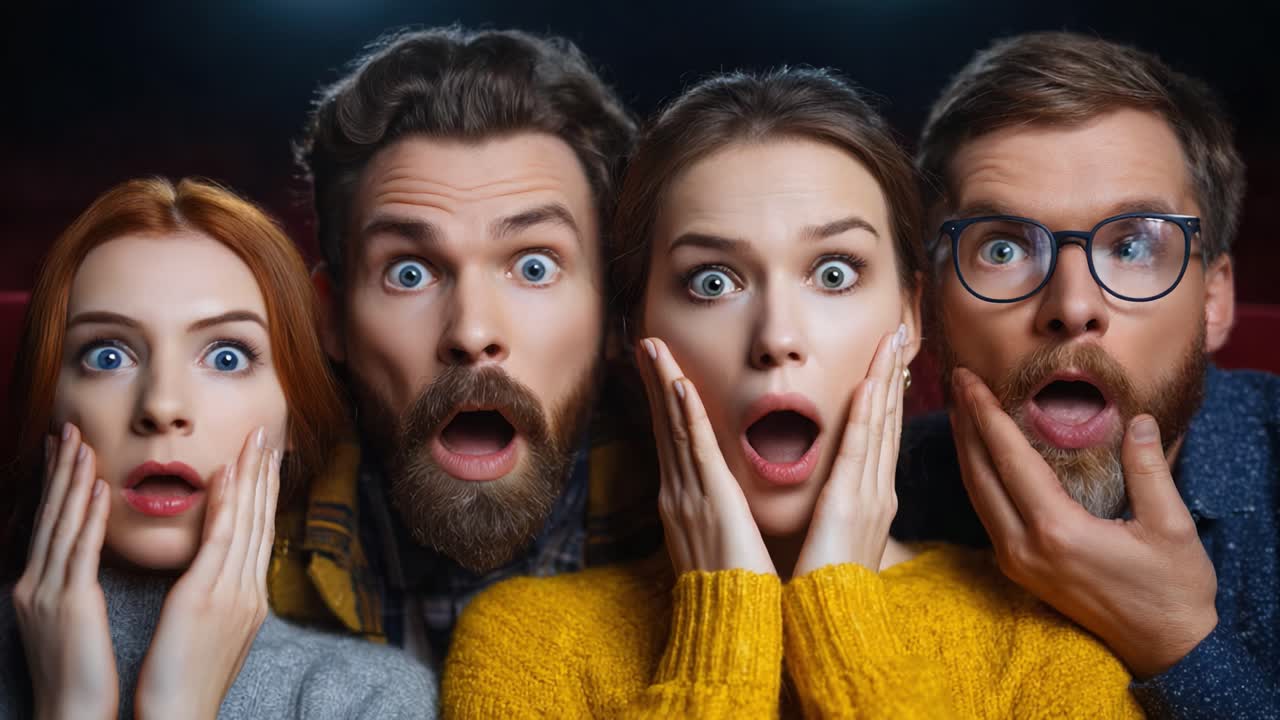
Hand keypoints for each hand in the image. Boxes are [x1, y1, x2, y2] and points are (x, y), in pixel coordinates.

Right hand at [13, 423, 117, 719]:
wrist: (71, 714)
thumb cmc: (80, 674)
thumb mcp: (72, 621)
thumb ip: (75, 588)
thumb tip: (86, 561)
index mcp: (39, 588)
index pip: (49, 523)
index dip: (57, 484)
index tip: (65, 449)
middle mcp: (36, 584)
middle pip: (49, 515)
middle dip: (59, 470)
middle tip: (68, 430)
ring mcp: (47, 593)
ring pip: (61, 524)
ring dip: (72, 481)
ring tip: (82, 444)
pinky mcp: (69, 604)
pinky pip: (79, 551)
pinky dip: (87, 516)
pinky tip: (97, 488)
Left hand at [134, 427, 279, 719]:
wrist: (180, 717)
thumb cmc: (184, 686)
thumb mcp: (209, 636)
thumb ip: (216, 600)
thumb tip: (213, 576)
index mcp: (251, 600)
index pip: (260, 536)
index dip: (264, 496)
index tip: (266, 463)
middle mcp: (250, 591)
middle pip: (262, 522)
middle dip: (266, 476)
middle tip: (269, 437)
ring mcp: (234, 593)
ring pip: (247, 523)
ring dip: (251, 477)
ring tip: (255, 441)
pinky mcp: (207, 596)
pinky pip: (221, 540)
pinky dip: (226, 504)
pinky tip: (227, 474)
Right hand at [637, 337, 774, 574]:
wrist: (729, 626)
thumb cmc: (731, 593)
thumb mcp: (717, 547)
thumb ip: (715, 519)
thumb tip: (718, 505)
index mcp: (684, 502)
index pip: (673, 441)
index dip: (665, 402)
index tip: (662, 370)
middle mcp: (678, 494)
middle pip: (665, 426)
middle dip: (656, 381)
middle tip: (646, 342)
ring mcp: (689, 495)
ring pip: (675, 428)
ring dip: (665, 384)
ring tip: (654, 347)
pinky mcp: (710, 500)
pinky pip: (696, 450)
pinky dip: (687, 417)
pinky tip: (679, 387)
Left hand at [793, 326, 905, 575]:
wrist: (835, 626)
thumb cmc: (830, 587)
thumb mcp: (838, 540)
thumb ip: (839, 512)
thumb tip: (835, 496)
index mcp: (872, 498)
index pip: (882, 433)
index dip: (888, 392)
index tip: (889, 357)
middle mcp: (878, 490)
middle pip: (889, 420)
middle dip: (893, 374)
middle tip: (900, 331)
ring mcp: (869, 495)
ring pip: (880, 425)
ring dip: (885, 379)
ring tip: (891, 339)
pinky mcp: (850, 504)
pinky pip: (859, 450)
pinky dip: (867, 414)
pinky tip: (871, 384)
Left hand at [951, 367, 1217, 677]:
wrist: (1166, 648)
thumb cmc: (1173, 589)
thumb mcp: (1172, 527)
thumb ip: (1150, 470)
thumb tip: (1140, 420)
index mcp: (1057, 531)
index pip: (1009, 459)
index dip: (986, 414)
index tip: (968, 379)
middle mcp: (1025, 546)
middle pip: (979, 473)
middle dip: (966, 424)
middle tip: (958, 382)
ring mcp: (1017, 561)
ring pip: (976, 494)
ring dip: (967, 449)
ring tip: (963, 409)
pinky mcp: (1019, 569)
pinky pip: (987, 512)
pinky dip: (979, 476)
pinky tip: (980, 455)